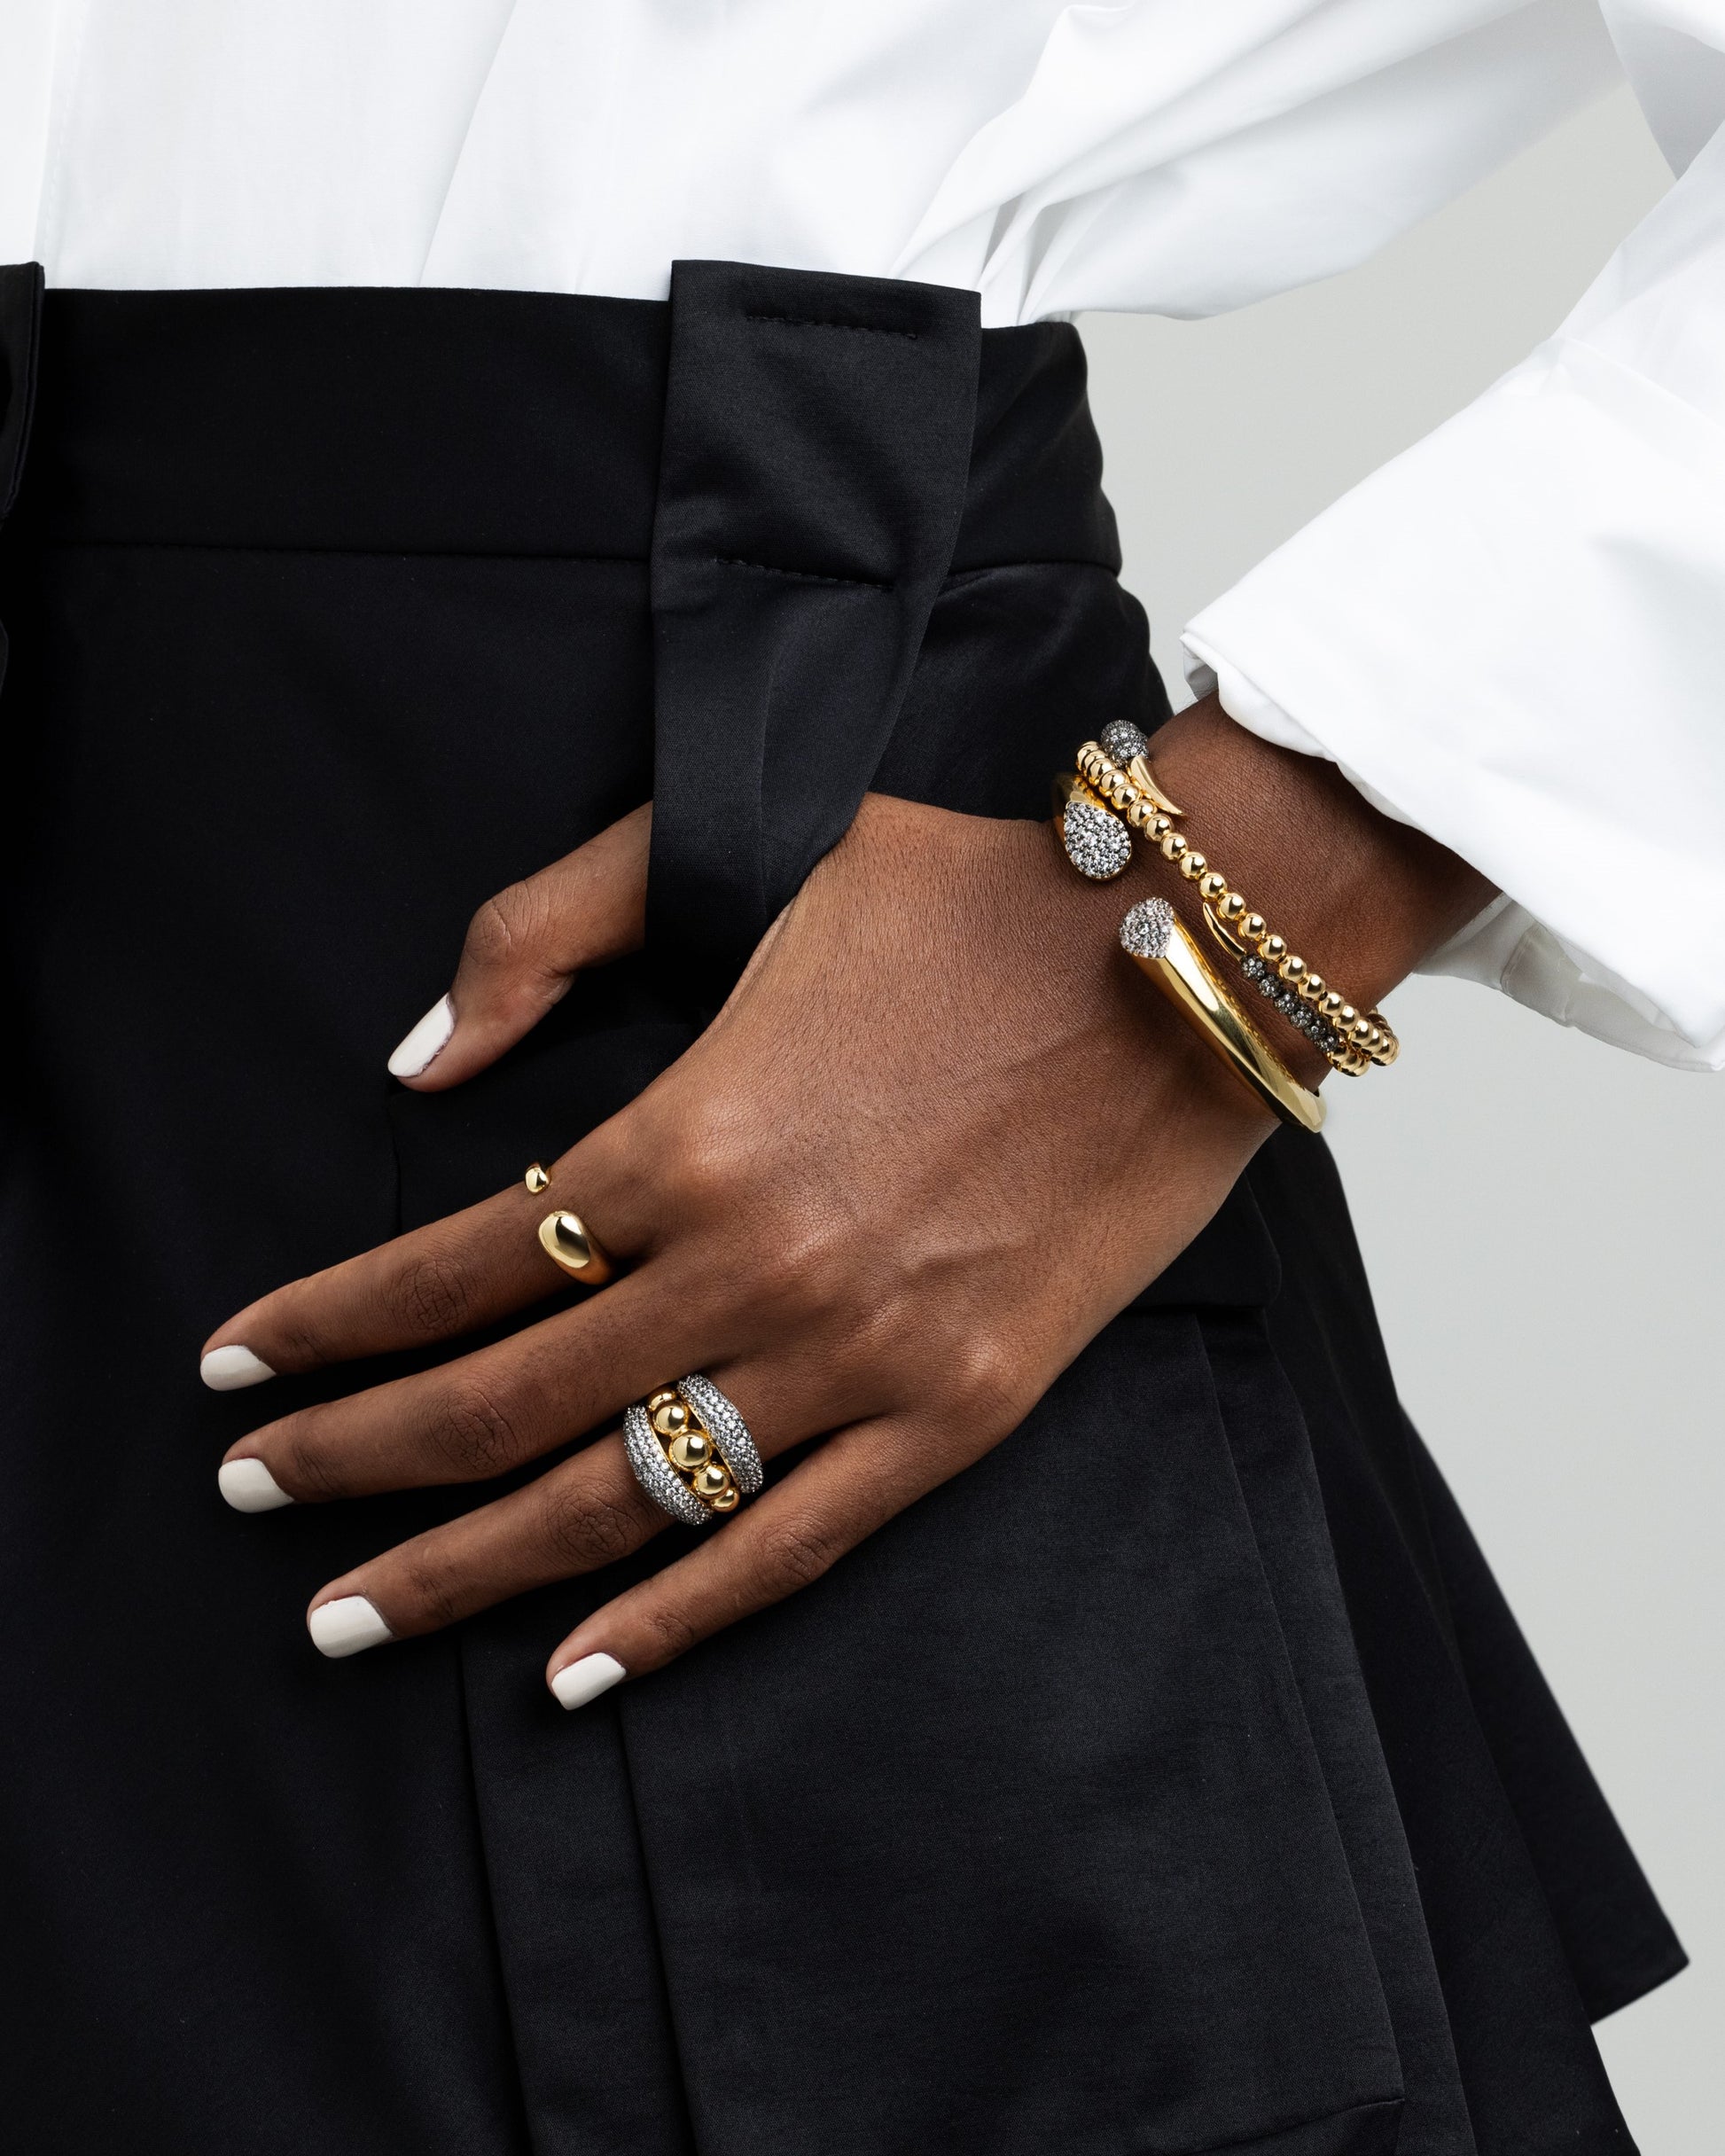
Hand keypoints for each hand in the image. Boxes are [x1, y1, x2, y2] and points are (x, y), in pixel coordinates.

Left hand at [203, 703, 1489, 1705]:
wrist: (1188, 948)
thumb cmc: (966, 889)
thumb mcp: (740, 856)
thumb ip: (548, 932)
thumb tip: (418, 1062)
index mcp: (688, 1129)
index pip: (452, 1267)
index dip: (325, 1328)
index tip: (236, 1370)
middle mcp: (755, 1266)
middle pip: (501, 1406)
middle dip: (350, 1464)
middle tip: (252, 1499)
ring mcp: (862, 1355)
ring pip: (620, 1501)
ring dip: (465, 1571)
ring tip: (351, 1614)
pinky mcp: (963, 1409)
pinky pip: (788, 1550)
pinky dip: (673, 1624)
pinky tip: (574, 1674)